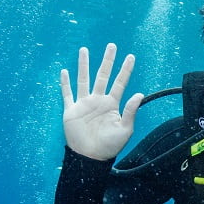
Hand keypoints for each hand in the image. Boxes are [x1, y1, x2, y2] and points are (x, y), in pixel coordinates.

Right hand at [60, 44, 143, 160]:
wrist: (90, 157)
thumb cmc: (109, 146)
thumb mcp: (124, 129)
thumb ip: (130, 111)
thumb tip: (139, 94)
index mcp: (112, 104)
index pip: (120, 83)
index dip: (125, 70)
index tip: (131, 57)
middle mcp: (98, 100)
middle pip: (103, 76)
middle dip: (107, 61)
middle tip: (112, 46)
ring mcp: (84, 104)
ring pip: (83, 79)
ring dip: (84, 65)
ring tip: (84, 50)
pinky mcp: (71, 110)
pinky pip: (67, 94)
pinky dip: (65, 83)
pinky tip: (64, 72)